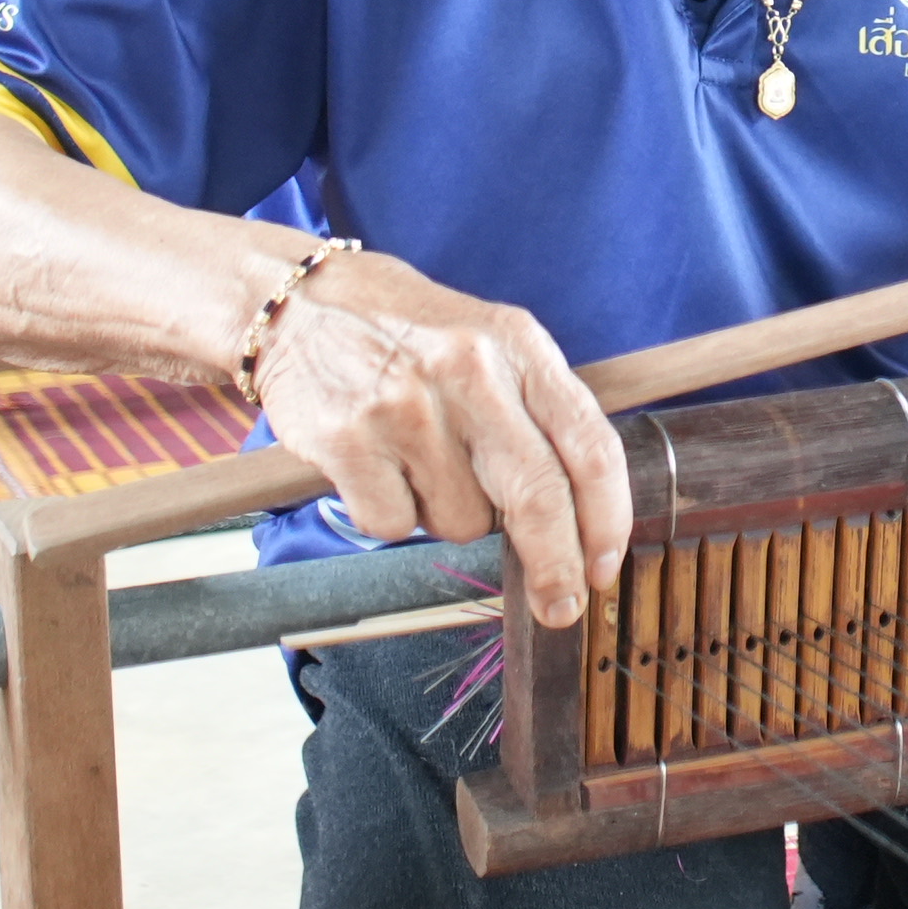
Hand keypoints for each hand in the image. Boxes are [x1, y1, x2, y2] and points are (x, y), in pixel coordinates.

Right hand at [237, 250, 632, 630]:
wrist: (300, 302)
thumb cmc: (406, 331)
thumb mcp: (489, 340)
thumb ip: (537, 409)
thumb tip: (581, 513)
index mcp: (517, 345)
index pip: (589, 446)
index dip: (607, 519)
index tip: (603, 566)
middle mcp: (469, 372)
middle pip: (539, 497)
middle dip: (556, 566)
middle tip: (560, 606)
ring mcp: (407, 408)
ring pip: (462, 521)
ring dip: (450, 516)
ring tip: (420, 464)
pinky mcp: (348, 441)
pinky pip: (395, 526)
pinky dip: (390, 515)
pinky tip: (378, 469)